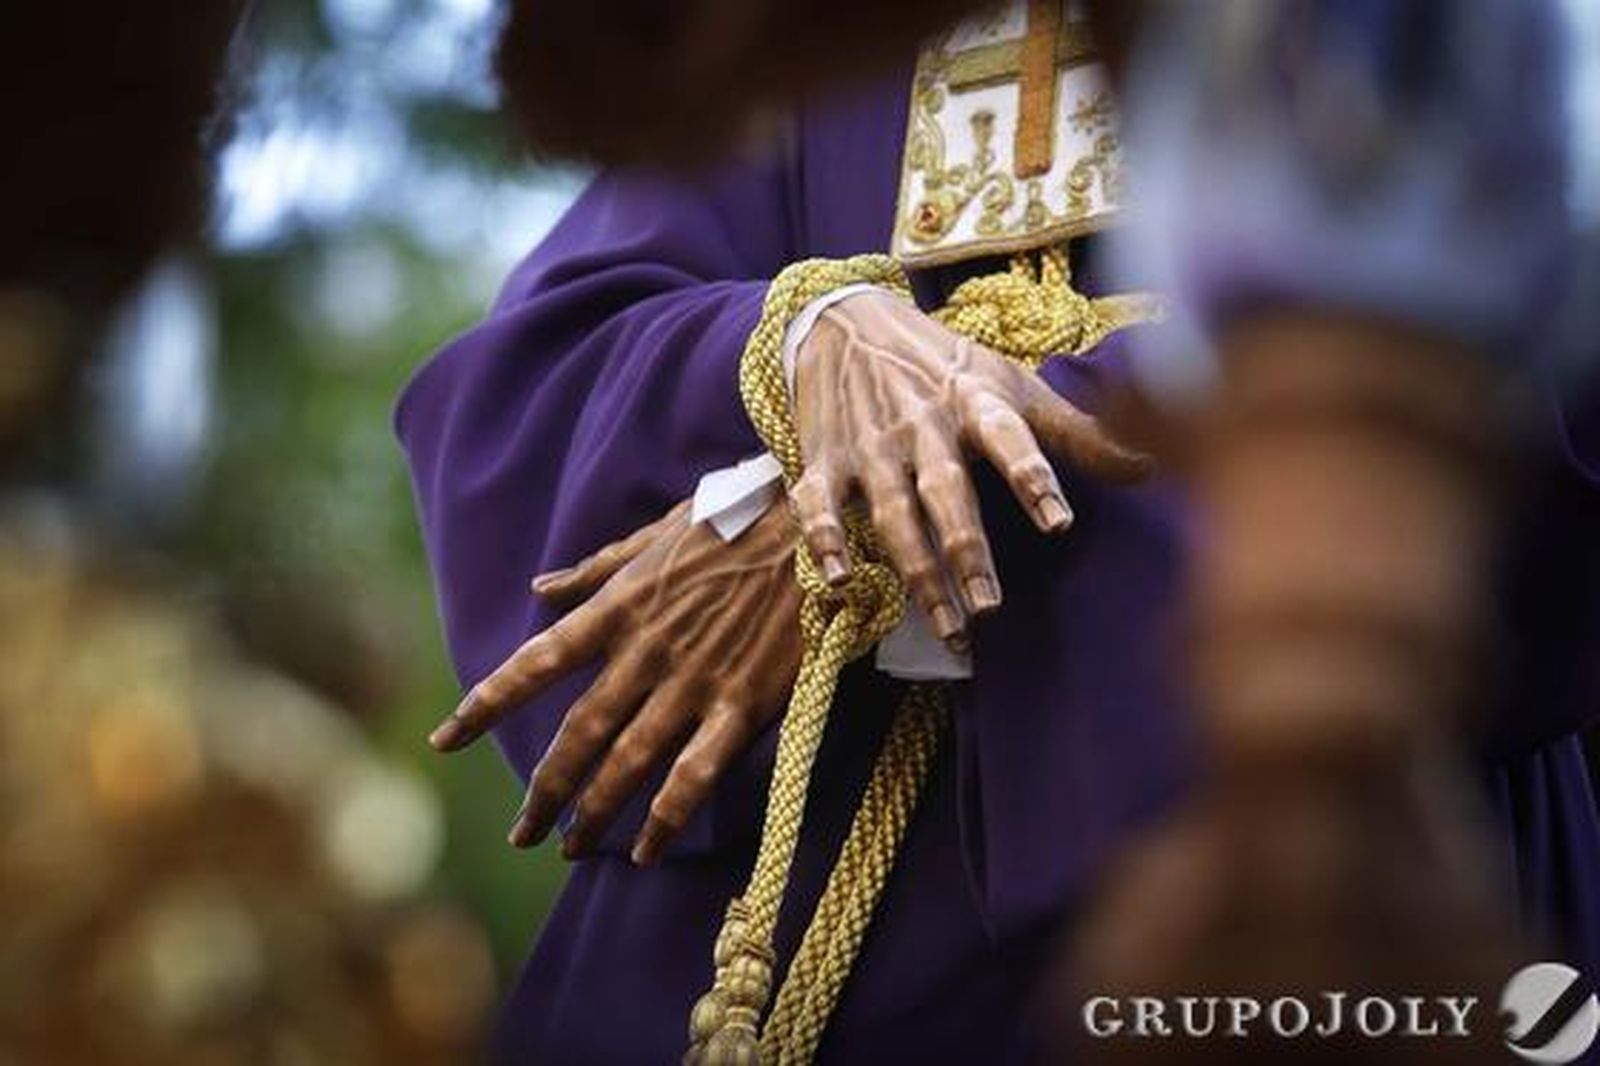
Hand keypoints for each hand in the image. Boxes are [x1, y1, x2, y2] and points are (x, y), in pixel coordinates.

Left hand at [428, 499, 802, 864]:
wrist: (814, 527)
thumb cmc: (735, 521)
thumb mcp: (656, 535)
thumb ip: (595, 571)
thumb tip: (538, 591)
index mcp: (618, 609)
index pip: (534, 664)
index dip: (485, 705)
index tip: (445, 740)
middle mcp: (645, 652)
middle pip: (577, 733)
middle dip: (544, 790)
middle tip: (522, 833)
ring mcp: (693, 682)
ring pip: (628, 762)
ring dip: (595, 812)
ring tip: (571, 848)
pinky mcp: (742, 704)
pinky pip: (696, 774)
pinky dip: (667, 818)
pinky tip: (647, 849)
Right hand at [791, 291, 1150, 649]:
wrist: (845, 320)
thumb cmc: (944, 363)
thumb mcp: (1009, 383)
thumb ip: (1075, 430)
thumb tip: (1149, 467)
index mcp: (974, 399)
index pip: (1008, 437)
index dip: (1032, 477)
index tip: (1059, 522)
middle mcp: (922, 424)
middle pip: (946, 493)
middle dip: (966, 551)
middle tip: (990, 608)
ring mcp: (870, 445)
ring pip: (893, 514)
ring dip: (917, 571)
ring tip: (946, 625)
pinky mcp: (825, 460)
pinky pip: (818, 506)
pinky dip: (824, 541)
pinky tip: (839, 580)